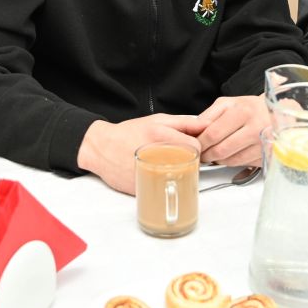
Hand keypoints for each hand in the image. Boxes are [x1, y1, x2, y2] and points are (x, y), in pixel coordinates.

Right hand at [76, 115, 205, 194]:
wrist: (101, 148)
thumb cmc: (129, 133)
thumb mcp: (157, 120)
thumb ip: (184, 122)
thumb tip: (206, 125)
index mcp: (160, 135)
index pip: (195, 146)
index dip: (197, 147)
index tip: (192, 148)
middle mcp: (155, 154)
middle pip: (189, 163)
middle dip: (189, 161)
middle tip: (180, 157)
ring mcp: (149, 172)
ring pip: (178, 178)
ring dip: (179, 174)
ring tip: (169, 166)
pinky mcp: (143, 187)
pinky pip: (164, 188)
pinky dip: (164, 183)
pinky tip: (156, 174)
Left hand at [195, 95, 268, 166]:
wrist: (279, 114)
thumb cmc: (251, 108)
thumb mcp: (229, 103)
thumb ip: (209, 115)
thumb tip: (195, 131)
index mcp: (243, 112)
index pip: (214, 134)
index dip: (201, 142)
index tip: (195, 145)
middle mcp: (255, 129)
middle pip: (221, 150)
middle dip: (207, 155)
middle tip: (202, 154)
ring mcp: (263, 144)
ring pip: (231, 161)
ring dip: (219, 160)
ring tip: (215, 153)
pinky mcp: (267, 156)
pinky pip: (243, 164)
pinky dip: (233, 161)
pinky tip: (231, 153)